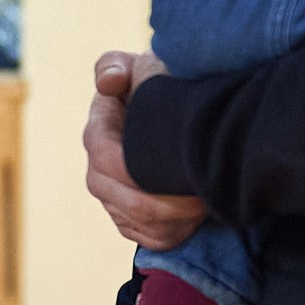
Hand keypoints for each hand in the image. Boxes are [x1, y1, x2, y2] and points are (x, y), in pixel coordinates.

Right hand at [84, 50, 206, 250]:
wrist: (171, 114)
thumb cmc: (157, 86)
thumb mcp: (140, 66)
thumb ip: (116, 66)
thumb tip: (109, 83)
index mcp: (97, 134)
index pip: (106, 158)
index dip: (140, 170)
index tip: (180, 167)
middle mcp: (98, 173)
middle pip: (129, 203)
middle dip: (170, 203)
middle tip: (206, 192)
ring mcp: (112, 201)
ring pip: (144, 225)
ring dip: (180, 218)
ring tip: (206, 199)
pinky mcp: (130, 223)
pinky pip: (153, 239)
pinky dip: (179, 232)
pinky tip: (197, 214)